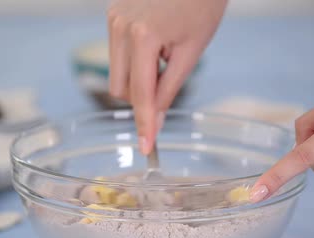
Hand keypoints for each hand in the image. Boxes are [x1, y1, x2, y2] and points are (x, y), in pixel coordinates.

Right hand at [107, 0, 227, 153]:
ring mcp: (113, 19)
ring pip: (116, 74)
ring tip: (163, 53)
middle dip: (143, 96)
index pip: (140, 94)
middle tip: (168, 77)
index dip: (145, 123)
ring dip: (138, 78)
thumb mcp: (192, 52)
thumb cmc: (201, 4)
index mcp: (143, 37)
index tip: (146, 147)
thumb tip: (156, 123)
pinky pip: (117, 55)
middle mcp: (120, 27)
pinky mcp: (111, 15)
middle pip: (121, 89)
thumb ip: (169, 90)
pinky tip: (155, 42)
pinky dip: (135, 61)